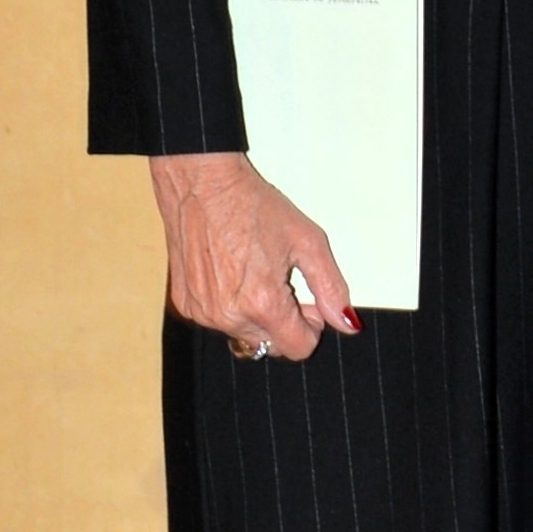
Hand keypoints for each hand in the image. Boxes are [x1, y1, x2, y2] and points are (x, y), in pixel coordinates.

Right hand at [148, 152, 359, 360]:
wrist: (202, 183)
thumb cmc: (251, 205)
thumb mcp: (307, 241)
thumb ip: (331, 288)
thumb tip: (347, 323)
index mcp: (262, 304)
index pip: (298, 348)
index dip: (311, 327)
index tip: (308, 303)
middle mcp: (228, 316)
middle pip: (272, 344)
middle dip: (285, 322)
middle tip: (283, 282)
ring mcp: (203, 312)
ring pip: (245, 335)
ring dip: (257, 315)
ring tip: (256, 271)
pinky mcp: (185, 304)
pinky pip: (219, 321)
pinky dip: (231, 306)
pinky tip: (232, 272)